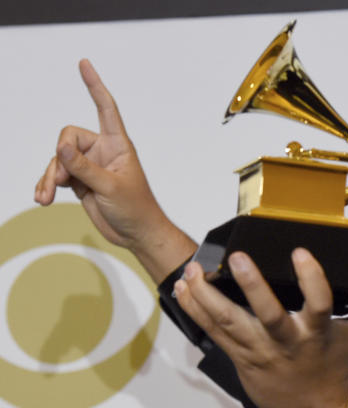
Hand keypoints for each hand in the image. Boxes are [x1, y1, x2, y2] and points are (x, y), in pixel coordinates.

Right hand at [34, 59, 194, 283]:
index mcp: (118, 145)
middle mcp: (102, 151)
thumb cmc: (135, 209)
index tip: (84, 64)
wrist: (136, 234)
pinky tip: (42, 198)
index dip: (95, 87)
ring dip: (49, 177)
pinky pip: (56, 176)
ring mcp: (89, 166)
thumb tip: (61, 148)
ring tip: (46, 196)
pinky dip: (47, 186)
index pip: (105, 109)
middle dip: (59, 158)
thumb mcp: (110, 188)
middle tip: (61, 180)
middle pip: (68, 138)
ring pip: (58, 159)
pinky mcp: (80, 181)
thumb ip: (84, 168)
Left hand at [173, 247, 347, 407]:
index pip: (318, 303)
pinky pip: (213, 332)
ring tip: (192, 269)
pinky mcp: (239, 356)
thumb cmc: (331, 370)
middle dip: (251, 286)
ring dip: (206, 296)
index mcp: (316, 334)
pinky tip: (183, 288)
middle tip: (237, 257)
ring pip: (229, 322)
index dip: (311, 279)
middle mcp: (286, 341)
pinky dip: (196, 309)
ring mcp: (259, 350)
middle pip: (267, 314)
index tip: (301, 252)